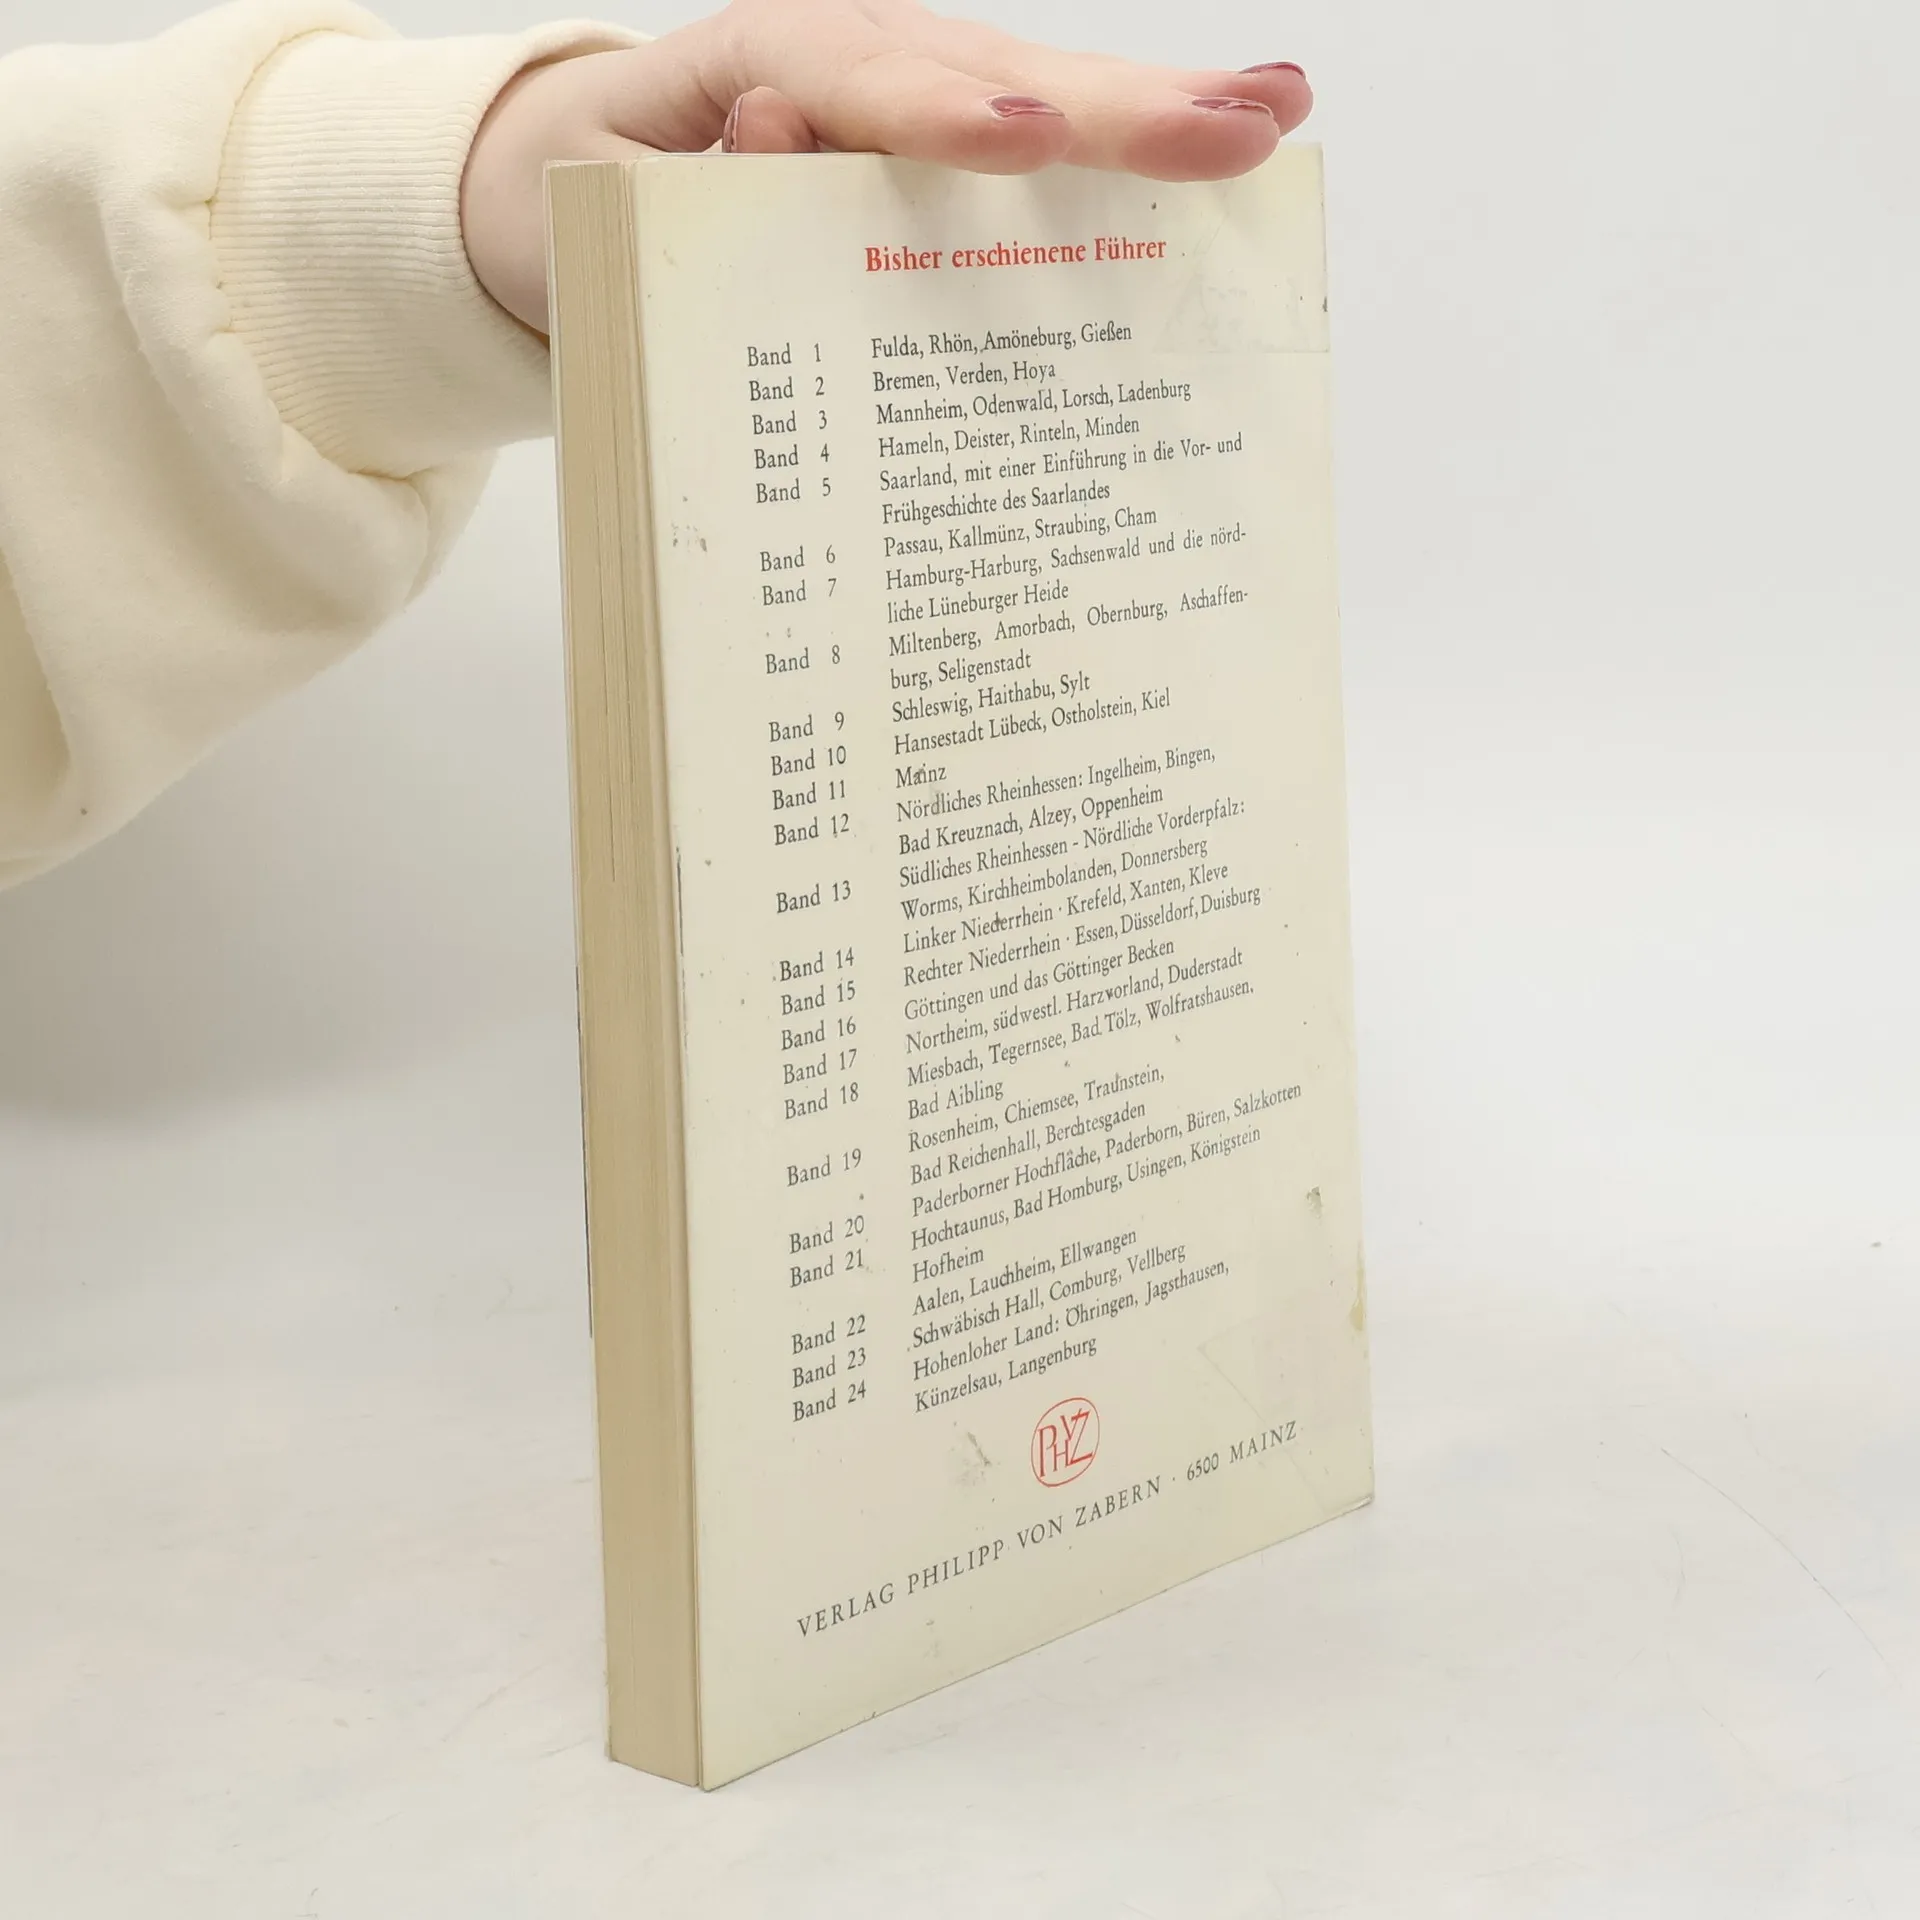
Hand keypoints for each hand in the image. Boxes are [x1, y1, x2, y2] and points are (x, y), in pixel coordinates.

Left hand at [461, 0, 1311, 332]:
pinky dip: (1137, 138)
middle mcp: (865, 57)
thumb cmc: (598, 206)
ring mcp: (920, 91)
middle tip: (1237, 128)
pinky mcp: (953, 135)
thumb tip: (777, 134)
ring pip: (1048, 91)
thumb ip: (683, 188)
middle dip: (1116, 107)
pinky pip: (1050, 138)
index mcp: (769, 64)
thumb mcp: (607, 210)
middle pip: (999, 73)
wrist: (578, 190)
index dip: (946, 114)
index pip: (863, 84)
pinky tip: (1241, 124)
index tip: (1027, 139)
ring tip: (1273, 115)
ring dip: (1160, 108)